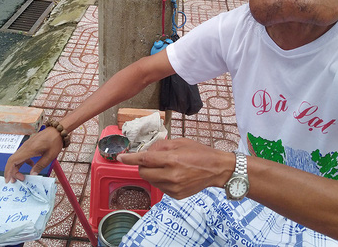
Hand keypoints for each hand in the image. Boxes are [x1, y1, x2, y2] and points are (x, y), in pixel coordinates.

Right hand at [4, 127, 62, 182]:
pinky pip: (22, 155)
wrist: (58, 130)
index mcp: (29, 150)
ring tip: (22, 177)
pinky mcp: (29, 145)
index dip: (8, 171)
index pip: (13, 161)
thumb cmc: (55, 141)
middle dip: (12, 172)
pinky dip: (23, 162)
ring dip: (17, 168)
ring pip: (17, 158)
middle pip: (12, 160)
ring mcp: (26, 145)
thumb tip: (32, 175)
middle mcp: (25, 147)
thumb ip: (40, 165)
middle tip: (17, 181)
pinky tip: (31, 166)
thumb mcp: (50, 155)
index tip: (8, 180)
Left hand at [117, 138, 233, 199]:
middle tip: (150, 161)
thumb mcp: (180, 142)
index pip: (145, 159)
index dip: (130, 159)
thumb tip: (147, 151)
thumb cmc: (199, 153)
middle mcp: (171, 175)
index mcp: (172, 159)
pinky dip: (161, 180)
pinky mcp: (176, 195)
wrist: (216, 169)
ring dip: (152, 173)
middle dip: (142, 166)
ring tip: (167, 167)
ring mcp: (174, 187)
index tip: (121, 157)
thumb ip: (161, 146)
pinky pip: (160, 187)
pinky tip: (172, 175)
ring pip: (151, 181)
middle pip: (143, 173)